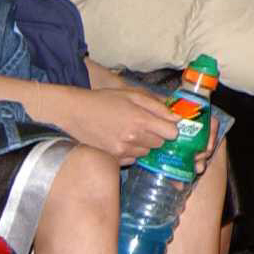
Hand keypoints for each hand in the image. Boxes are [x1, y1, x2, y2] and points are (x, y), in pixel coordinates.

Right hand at [55, 86, 185, 163]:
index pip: (171, 133)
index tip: (166, 124)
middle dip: (157, 135)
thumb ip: (157, 107)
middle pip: (160, 144)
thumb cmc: (105, 100)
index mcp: (140, 120)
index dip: (171, 128)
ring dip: (144, 144)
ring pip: (146, 152)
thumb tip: (177, 118)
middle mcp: (133, 138)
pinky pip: (132, 158)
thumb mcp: (133, 95)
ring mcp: (122, 150)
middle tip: (145, 124)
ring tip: (130, 130)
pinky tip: (121, 139)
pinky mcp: (113, 158)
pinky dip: (131, 151)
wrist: (75, 112)